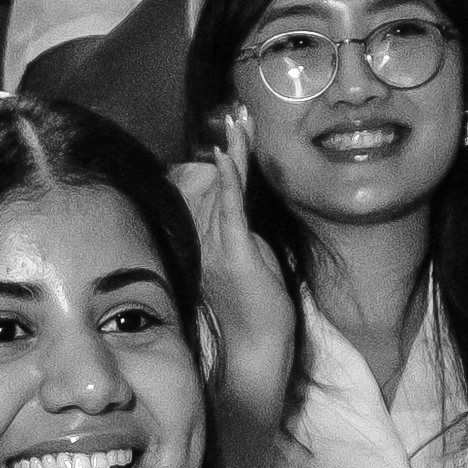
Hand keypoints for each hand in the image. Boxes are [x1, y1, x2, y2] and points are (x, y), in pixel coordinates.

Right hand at [178, 143, 301, 430]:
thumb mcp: (256, 272)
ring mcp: (219, 244)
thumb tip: (248, 223)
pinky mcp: (235, 251)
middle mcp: (208, 240)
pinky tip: (231, 152)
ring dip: (233, 150)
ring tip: (240, 118)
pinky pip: (231, 206)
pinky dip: (232, 176)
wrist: (255, 354)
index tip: (230, 133)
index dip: (222, 162)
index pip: (213, 193)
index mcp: (211, 244)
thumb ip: (248, 243)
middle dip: (228, 146)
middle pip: (212, 181)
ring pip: (222, 186)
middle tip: (237, 113)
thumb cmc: (259, 320)